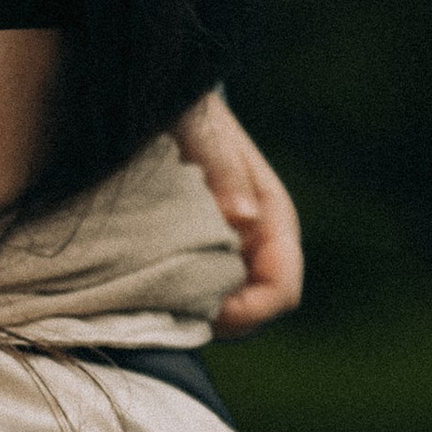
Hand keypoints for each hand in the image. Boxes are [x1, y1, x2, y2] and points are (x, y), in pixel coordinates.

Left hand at [173, 91, 303, 334]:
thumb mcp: (199, 127)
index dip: (246, 312)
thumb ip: (222, 167)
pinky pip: (203, 300)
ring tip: (155, 299)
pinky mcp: (206, 259)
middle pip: (256, 316)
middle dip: (219, 322)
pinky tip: (150, 290)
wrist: (163, 108)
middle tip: (168, 308)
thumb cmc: (185, 114)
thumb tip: (243, 218)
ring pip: (229, 315)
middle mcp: (259, 242)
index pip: (281, 291)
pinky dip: (181, 304)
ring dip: (197, 315)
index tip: (200, 307)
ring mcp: (234, 254)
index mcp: (271, 216)